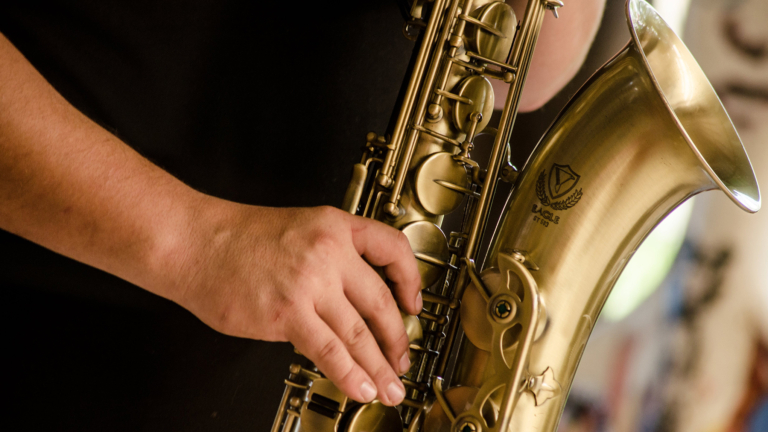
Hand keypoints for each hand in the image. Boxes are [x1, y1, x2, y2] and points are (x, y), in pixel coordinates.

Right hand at [165, 203, 421, 405]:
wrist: (192, 242)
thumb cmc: (234, 238)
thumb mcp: (296, 230)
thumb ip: (328, 261)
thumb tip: (348, 303)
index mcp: (334, 227)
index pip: (392, 248)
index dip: (411, 280)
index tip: (414, 303)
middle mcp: (329, 252)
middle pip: (380, 301)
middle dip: (397, 338)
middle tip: (402, 360)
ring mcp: (309, 283)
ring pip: (359, 332)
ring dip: (378, 366)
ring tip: (389, 387)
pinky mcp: (287, 312)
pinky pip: (329, 349)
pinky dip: (349, 373)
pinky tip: (360, 387)